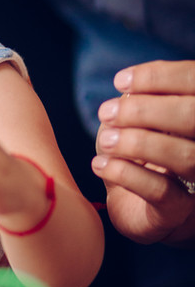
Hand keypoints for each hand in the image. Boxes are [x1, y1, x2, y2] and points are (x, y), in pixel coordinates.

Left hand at [92, 61, 194, 245]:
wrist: (136, 206)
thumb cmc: (135, 153)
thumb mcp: (133, 119)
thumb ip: (138, 97)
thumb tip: (132, 86)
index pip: (193, 82)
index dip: (161, 77)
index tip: (120, 82)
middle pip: (193, 116)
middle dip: (146, 110)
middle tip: (106, 113)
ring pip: (183, 155)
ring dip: (136, 143)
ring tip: (105, 142)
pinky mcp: (178, 210)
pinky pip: (159, 190)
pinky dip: (125, 173)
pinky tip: (100, 165)